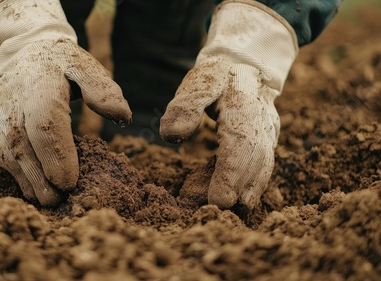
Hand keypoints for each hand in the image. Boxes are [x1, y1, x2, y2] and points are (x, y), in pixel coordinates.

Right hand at [0, 0, 130, 205]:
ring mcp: (0, 130)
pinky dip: (31, 184)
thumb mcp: (83, 66)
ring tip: (60, 200)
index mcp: (39, 90)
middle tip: (69, 200)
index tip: (70, 184)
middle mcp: (12, 112)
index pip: (45, 128)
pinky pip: (12, 173)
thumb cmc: (59, 67)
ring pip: (16, 169)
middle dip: (47, 184)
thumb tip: (123, 116)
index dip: (57, 158)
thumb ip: (102, 89)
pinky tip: (48, 188)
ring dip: (39, 189)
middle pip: (27, 156)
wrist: (20, 61)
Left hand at [160, 0, 297, 208]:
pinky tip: (243, 196)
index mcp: (243, 105)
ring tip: (238, 209)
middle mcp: (261, 120)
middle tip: (222, 210)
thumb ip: (185, 106)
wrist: (246, 65)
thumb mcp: (198, 82)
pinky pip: (264, 161)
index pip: (238, 143)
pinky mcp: (267, 138)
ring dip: (251, 187)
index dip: (230, 173)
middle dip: (240, 186)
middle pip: (254, 158)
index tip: (219, 199)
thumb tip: (171, 136)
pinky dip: (254, 180)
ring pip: (263, 162)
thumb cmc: (216, 76)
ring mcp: (268, 130)